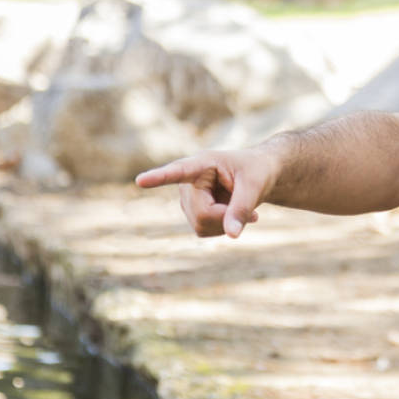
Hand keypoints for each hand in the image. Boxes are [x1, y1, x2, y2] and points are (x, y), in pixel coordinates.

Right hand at [135, 148, 276, 238]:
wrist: (258, 175)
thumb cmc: (258, 172)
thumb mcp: (256, 186)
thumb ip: (243, 208)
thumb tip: (232, 235)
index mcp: (203, 163)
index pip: (179, 171)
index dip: (159, 177)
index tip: (140, 180)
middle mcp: (187, 180)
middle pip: (201, 213)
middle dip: (227, 217)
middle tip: (251, 211)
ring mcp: (187, 198)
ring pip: (201, 225)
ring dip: (226, 223)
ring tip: (241, 208)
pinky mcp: (191, 212)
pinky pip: (203, 231)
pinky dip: (223, 228)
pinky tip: (234, 217)